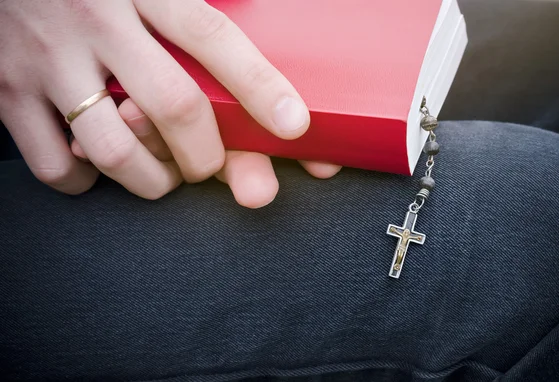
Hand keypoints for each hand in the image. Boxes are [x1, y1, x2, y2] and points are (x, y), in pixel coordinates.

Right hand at [0, 0, 340, 207]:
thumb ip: (189, 9)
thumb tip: (256, 40)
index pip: (212, 38)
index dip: (259, 86)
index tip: (295, 126)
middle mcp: (96, 20)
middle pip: (175, 106)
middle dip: (208, 155)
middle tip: (213, 167)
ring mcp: (47, 59)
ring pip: (116, 149)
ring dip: (154, 181)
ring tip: (164, 178)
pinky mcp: (7, 93)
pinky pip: (55, 164)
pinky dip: (86, 183)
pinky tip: (100, 170)